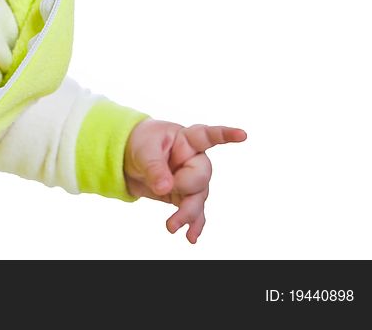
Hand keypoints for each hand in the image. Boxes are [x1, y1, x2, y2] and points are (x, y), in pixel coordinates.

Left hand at [124, 120, 246, 242]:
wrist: (128, 158)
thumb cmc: (141, 145)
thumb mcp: (143, 151)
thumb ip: (155, 168)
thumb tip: (166, 188)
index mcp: (187, 140)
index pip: (208, 136)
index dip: (226, 135)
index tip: (242, 135)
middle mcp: (194, 160)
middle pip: (201, 178)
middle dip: (184, 186)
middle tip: (163, 186)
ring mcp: (191, 179)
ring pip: (198, 199)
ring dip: (186, 214)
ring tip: (171, 227)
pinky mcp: (184, 195)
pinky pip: (194, 212)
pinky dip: (192, 224)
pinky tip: (191, 236)